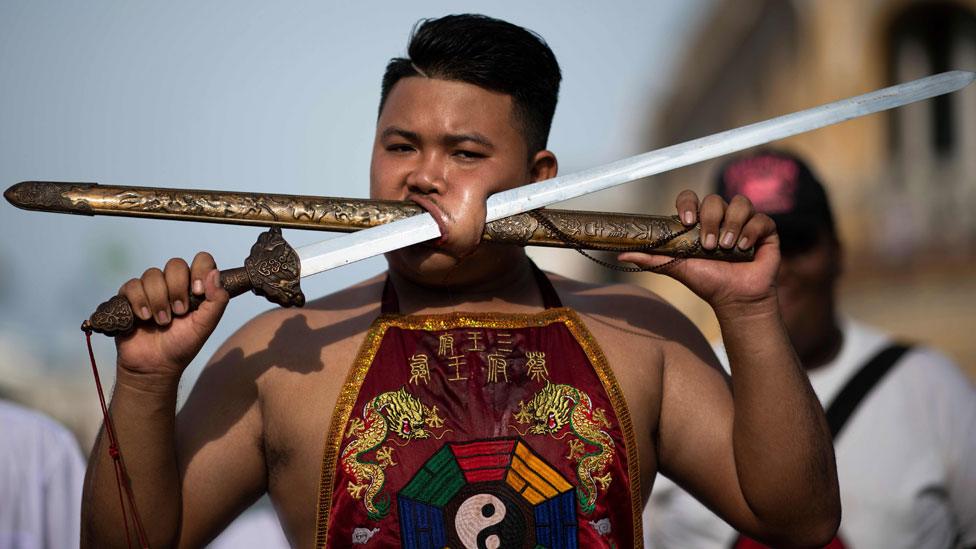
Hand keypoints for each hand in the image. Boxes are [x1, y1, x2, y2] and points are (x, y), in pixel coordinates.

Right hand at [114, 252, 229, 376]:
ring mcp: (151, 289)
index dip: (199, 270)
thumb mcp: (205, 325)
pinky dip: (138, 301)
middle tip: (179, 312)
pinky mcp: (130, 297)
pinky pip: (132, 285)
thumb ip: (217, 300)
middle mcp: (173, 284)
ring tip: (161, 322)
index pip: (201, 260)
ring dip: (158, 300)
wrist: (155, 366)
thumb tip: (214, 273)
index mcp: (194, 287)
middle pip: (175, 265)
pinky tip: (143, 318)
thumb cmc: (182, 345)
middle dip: (177, 289)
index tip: (198, 291)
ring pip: (152, 275)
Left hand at [619, 190, 779, 311]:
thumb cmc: (707, 281)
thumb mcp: (677, 268)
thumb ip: (652, 258)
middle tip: (708, 246)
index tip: (685, 221)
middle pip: (714, 200)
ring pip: (740, 203)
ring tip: (726, 248)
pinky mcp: (765, 230)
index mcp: (700, 221)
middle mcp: (722, 217)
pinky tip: (744, 248)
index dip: (688, 203)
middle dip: (711, 221)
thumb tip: (619, 256)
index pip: (691, 198)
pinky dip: (751, 231)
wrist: (736, 299)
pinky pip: (762, 218)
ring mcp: (744, 221)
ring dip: (731, 224)